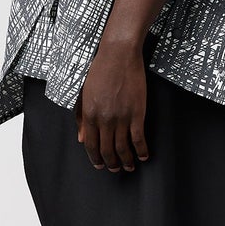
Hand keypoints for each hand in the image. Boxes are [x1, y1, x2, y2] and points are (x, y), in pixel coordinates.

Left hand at [76, 36, 151, 172]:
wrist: (118, 55)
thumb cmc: (99, 71)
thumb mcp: (84, 94)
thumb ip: (81, 118)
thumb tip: (82, 139)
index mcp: (89, 114)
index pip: (91, 144)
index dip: (95, 158)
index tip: (100, 165)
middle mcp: (104, 119)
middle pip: (107, 150)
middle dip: (111, 163)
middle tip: (115, 169)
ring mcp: (121, 117)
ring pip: (123, 147)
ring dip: (126, 160)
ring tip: (129, 166)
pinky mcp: (137, 113)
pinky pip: (138, 138)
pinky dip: (141, 150)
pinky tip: (143, 156)